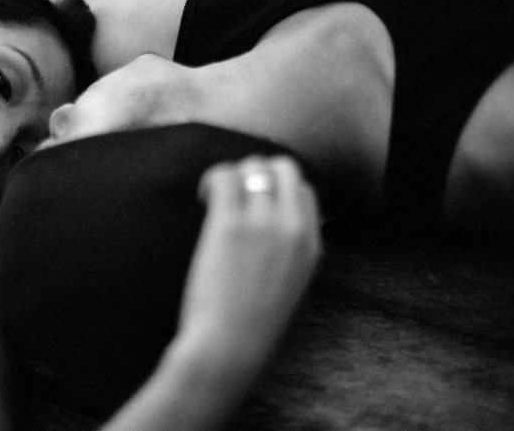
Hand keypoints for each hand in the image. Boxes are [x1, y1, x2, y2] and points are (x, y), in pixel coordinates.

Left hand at [178, 155, 321, 369]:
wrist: (229, 347)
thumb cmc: (250, 324)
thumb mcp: (289, 285)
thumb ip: (289, 253)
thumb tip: (274, 227)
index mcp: (311, 245)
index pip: (304, 190)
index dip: (276, 188)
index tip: (253, 201)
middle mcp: (293, 227)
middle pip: (283, 167)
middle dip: (256, 172)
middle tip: (233, 195)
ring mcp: (263, 223)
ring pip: (252, 166)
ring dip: (231, 175)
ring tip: (214, 200)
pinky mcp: (231, 224)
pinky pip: (224, 176)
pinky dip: (212, 179)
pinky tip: (202, 198)